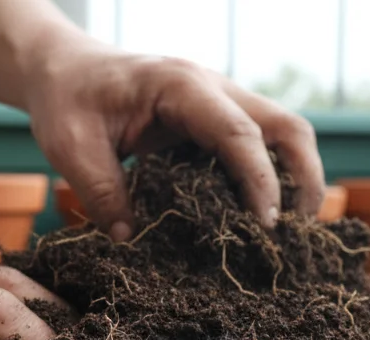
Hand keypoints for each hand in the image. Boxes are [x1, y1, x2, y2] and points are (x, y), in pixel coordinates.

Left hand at [24, 46, 324, 238]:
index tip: (266, 226)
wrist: (64, 69)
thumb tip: (132, 240)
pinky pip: (259, 149)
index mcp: (181, 87)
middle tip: (297, 232)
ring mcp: (220, 104)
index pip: (239, 133)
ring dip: (295, 180)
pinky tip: (255, 220)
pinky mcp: (215, 123)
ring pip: (282, 135)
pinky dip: (269, 182)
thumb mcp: (70, 146)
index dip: (260, 182)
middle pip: (286, 127)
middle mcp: (213, 89)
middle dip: (305, 178)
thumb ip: (101, 192)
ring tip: (286, 233)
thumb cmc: (67, 99)